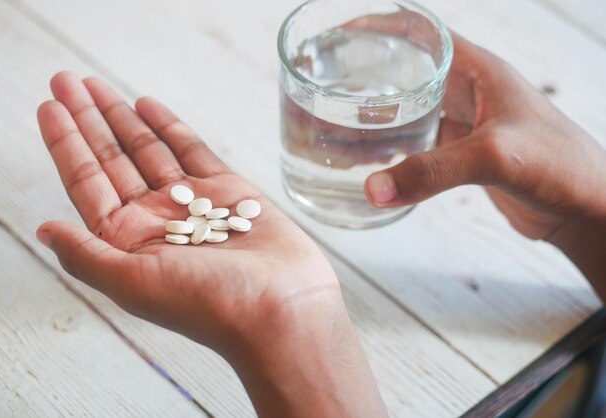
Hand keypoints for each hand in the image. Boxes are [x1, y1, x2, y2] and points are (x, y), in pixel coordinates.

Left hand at [36, 72, 386, 416]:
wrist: (281, 310)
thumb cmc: (208, 305)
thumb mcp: (133, 283)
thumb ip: (86, 255)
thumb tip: (42, 230)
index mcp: (128, 242)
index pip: (87, 182)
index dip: (65, 144)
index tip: (48, 107)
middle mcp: (155, 220)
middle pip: (112, 159)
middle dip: (88, 120)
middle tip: (65, 79)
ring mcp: (192, 203)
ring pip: (148, 149)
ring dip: (122, 117)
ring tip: (96, 85)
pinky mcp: (228, 193)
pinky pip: (193, 151)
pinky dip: (170, 127)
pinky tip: (148, 105)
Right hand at [354, 18, 605, 289]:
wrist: (585, 208)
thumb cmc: (560, 167)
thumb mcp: (495, 157)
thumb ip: (433, 171)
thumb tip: (372, 188)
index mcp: (478, 70)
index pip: (421, 33)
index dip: (379, 27)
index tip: (339, 36)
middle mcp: (468, 91)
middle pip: (404, 73)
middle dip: (362, 79)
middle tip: (323, 90)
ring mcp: (464, 124)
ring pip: (405, 113)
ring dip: (369, 121)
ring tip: (330, 130)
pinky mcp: (462, 155)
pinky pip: (414, 145)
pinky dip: (386, 152)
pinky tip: (365, 164)